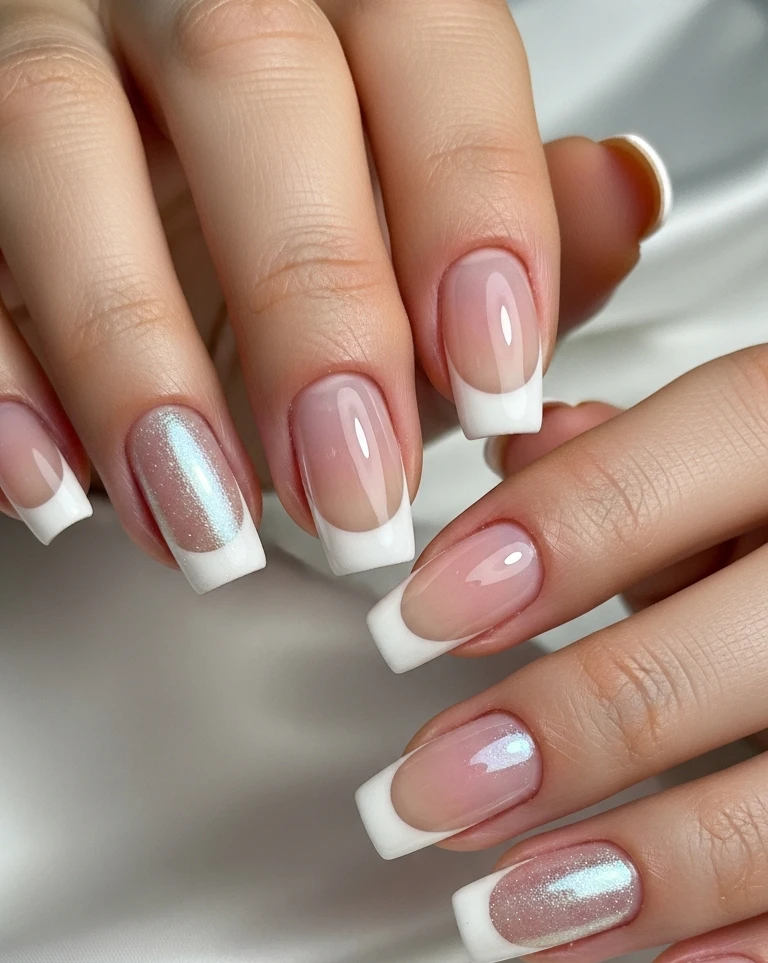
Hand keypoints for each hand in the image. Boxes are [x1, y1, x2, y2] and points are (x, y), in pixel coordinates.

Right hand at [0, 0, 663, 586]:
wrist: (126, 165)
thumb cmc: (287, 188)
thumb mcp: (411, 197)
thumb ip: (512, 207)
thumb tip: (618, 194)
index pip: (424, 41)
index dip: (470, 210)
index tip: (494, 379)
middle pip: (244, 74)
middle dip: (309, 306)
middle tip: (355, 491)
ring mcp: (42, 44)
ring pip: (55, 144)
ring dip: (133, 358)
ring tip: (204, 520)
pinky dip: (2, 375)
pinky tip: (58, 483)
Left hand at [358, 345, 767, 962]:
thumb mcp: (754, 467)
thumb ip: (647, 467)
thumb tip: (520, 452)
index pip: (690, 459)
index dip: (553, 540)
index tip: (420, 619)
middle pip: (713, 658)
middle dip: (560, 735)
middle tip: (429, 796)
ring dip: (637, 873)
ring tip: (507, 913)